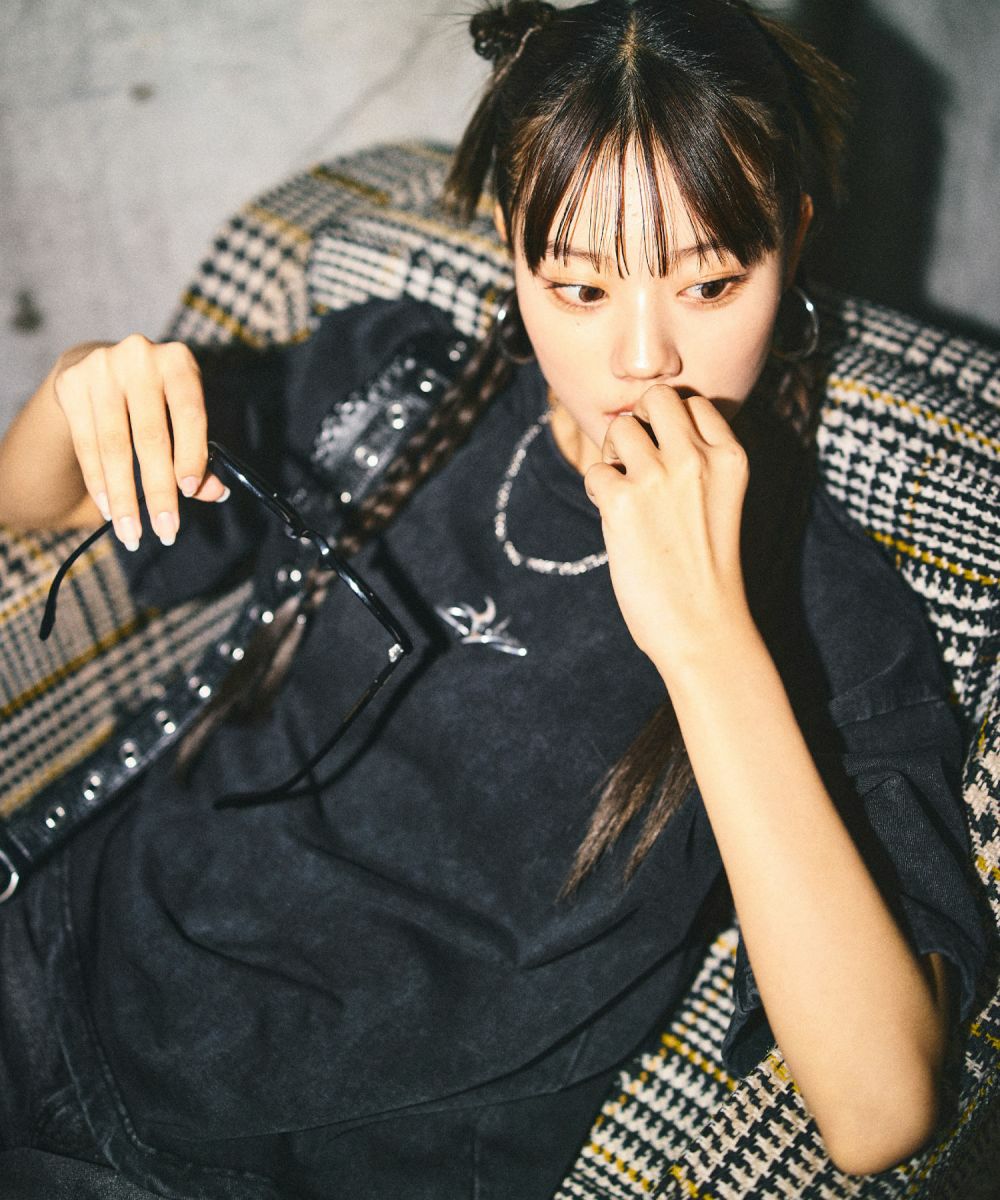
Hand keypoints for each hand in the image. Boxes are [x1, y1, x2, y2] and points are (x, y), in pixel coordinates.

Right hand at [53, 335, 227, 549]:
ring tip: (133, 534)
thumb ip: (201, 452)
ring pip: (114, 447)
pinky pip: (86, 446)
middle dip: (159, 492)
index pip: (189, 413)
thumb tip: (216, 492)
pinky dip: (98, 483)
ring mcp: (101, 369)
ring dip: (124, 498)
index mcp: (178, 361)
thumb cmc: (157, 399)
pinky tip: (109, 511)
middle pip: (150, 437)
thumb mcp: (183, 414)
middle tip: (166, 532)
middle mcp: (139, 357)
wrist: (100, 364)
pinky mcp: (71, 384)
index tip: (190, 492)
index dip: (191, 454)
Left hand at [584, 384, 753, 678]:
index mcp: (732, 456)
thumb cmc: (709, 572)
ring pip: (620, 427)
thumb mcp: (722, 502)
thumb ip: (697, 464)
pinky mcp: (622, 502)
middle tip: (637, 461)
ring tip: (624, 491)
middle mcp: (697, 458)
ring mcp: (659, 477)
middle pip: (656, 397)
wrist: (703, 628)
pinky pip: (594, 470)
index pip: (695, 404)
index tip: (666, 457)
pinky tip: (613, 516)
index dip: (671, 426)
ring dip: (613, 454)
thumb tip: (643, 434)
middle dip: (640, 421)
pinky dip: (597, 490)